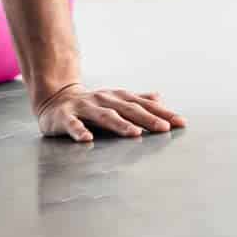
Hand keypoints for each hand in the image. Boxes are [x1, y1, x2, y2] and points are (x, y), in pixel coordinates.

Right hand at [35, 83, 186, 142]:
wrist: (55, 100)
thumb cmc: (92, 104)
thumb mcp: (115, 100)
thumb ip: (137, 100)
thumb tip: (160, 97)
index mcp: (117, 97)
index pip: (143, 105)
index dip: (162, 113)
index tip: (180, 123)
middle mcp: (103, 100)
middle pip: (127, 109)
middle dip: (147, 119)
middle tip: (164, 129)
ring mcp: (84, 107)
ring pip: (104, 116)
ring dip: (120, 125)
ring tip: (135, 134)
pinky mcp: (66, 117)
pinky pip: (73, 124)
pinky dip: (80, 131)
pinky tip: (87, 139)